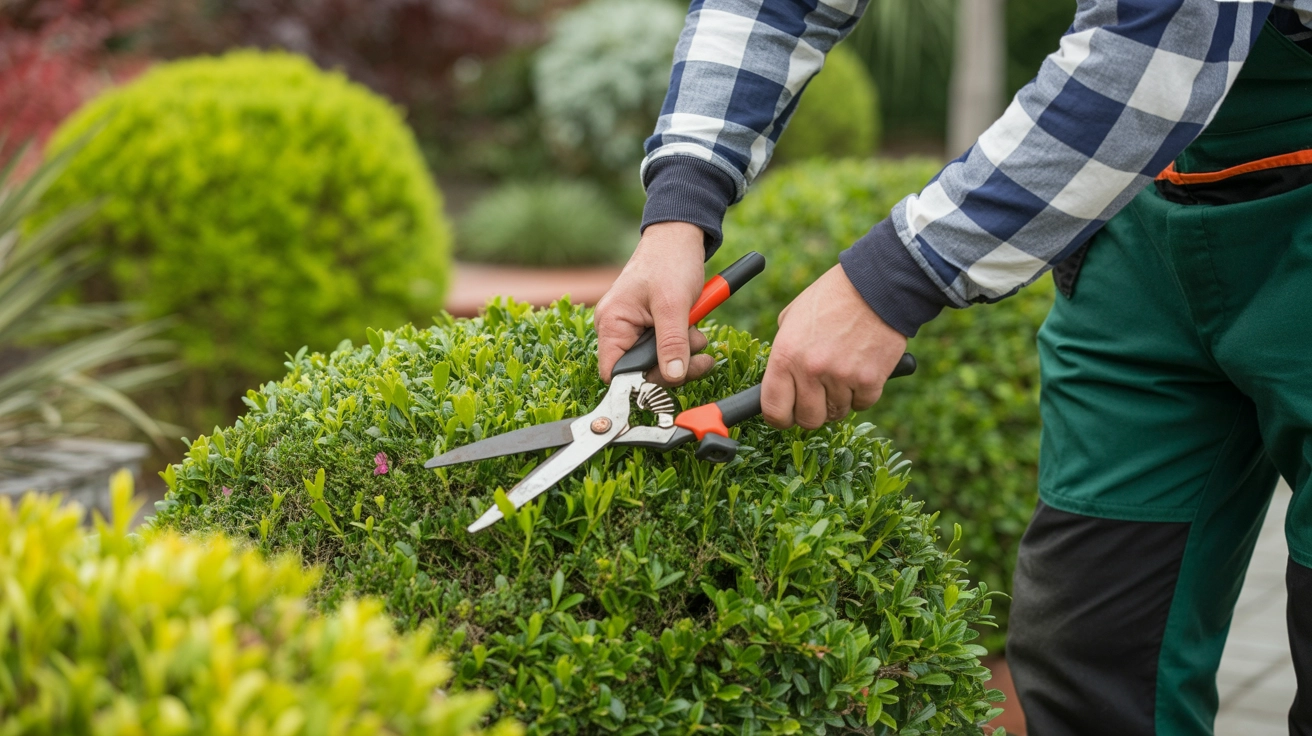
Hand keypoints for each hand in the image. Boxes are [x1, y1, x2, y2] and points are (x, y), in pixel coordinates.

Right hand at [595, 222, 715, 384]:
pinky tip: (694, 329)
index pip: (614, 372)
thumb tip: (672, 377)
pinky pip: (667, 348)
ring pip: (659, 362)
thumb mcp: (673, 304)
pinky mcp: (651, 327)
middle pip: (641, 372)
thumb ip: (672, 343)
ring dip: (684, 354)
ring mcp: (635, 329)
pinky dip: (684, 344)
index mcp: (612, 323)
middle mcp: (618, 329)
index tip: (670, 377)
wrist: (681, 236)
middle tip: (698, 356)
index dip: (640, 382)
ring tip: (696, 332)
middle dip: (673, 367)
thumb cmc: (670, 261)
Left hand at [762, 264, 907, 428]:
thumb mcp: (793, 317)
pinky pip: (862, 405)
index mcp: (785, 355)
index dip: (780, 417)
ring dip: (839, 400)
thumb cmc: (832, 298)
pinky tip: (862, 371)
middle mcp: (810, 370)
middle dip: (812, 413)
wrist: (876, 285)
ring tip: (843, 373)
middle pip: (807, 420)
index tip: (786, 414)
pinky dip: (863, 394)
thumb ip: (785, 351)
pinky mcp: (870, 380)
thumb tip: (780, 381)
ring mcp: (841, 377)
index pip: (773, 410)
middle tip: (818, 397)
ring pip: (836, 413)